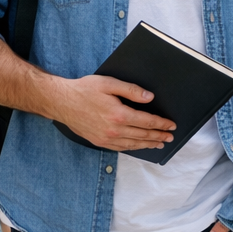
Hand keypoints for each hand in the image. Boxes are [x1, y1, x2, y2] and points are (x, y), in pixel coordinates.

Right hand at [49, 75, 175, 151]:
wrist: (61, 102)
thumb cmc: (84, 90)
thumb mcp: (109, 83)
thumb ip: (131, 90)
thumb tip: (149, 97)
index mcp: (119, 114)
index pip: (147, 121)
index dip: (161, 124)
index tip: (171, 125)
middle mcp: (114, 129)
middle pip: (143, 135)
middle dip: (158, 136)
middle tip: (170, 137)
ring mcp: (106, 138)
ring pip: (133, 144)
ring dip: (148, 144)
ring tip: (158, 144)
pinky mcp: (99, 141)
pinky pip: (120, 147)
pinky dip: (132, 148)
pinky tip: (138, 146)